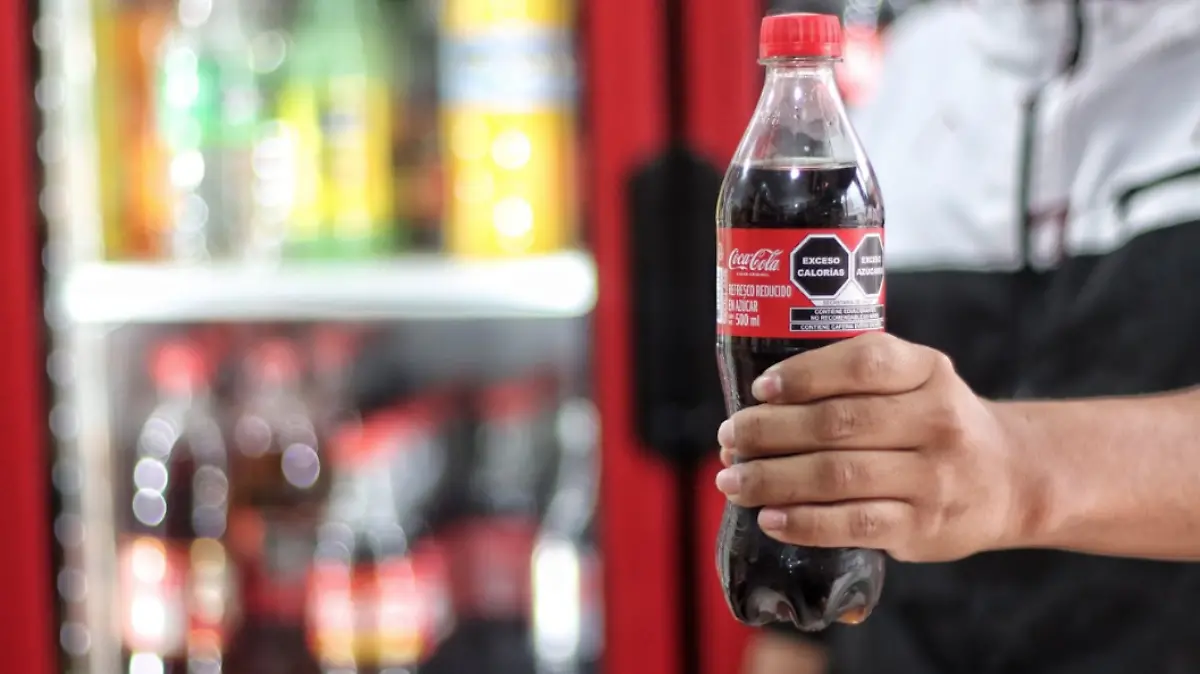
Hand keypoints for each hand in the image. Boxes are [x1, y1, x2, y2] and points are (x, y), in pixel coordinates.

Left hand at [715, 332, 1036, 562]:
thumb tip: (759, 399)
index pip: (863, 362)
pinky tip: (770, 517)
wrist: (1011, 478)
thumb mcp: (916, 381)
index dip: (805, 374)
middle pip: (837, 423)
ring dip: (773, 478)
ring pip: (838, 476)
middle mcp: (936, 420)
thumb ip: (856, 379)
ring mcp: (933, 477)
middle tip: (729, 437)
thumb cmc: (934, 422)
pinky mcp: (923, 526)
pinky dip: (805, 522)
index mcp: (927, 371)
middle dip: (770, 431)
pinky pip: (854, 524)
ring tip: (732, 478)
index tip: (759, 388)